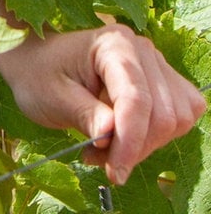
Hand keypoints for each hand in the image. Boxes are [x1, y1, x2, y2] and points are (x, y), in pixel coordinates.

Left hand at [0, 24, 204, 184]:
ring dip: (144, 146)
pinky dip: (155, 139)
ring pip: (175, 120)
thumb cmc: (39, 75)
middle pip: (162, 114)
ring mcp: (156, 66)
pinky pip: (179, 119)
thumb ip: (83, 114)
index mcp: (113, 44)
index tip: (114, 171)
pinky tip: (123, 139)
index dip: (130, 140)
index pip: (136, 99)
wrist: (36, 63)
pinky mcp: (163, 84)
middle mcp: (142, 50)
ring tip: (105, 150)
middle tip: (99, 160)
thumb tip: (110, 134)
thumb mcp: (51, 97)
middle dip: (135, 147)